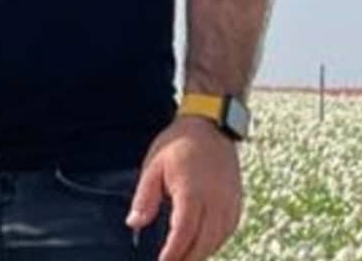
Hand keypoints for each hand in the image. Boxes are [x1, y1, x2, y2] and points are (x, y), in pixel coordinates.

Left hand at [125, 116, 242, 260]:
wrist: (211, 124)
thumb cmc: (179, 143)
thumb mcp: (154, 165)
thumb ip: (145, 198)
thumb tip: (134, 224)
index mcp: (191, 193)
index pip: (183, 234)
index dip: (172, 254)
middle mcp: (214, 201)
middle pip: (203, 244)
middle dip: (187, 258)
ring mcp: (229, 202)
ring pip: (218, 240)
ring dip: (202, 253)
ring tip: (184, 257)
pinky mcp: (237, 201)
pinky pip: (228, 230)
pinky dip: (216, 242)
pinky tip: (203, 244)